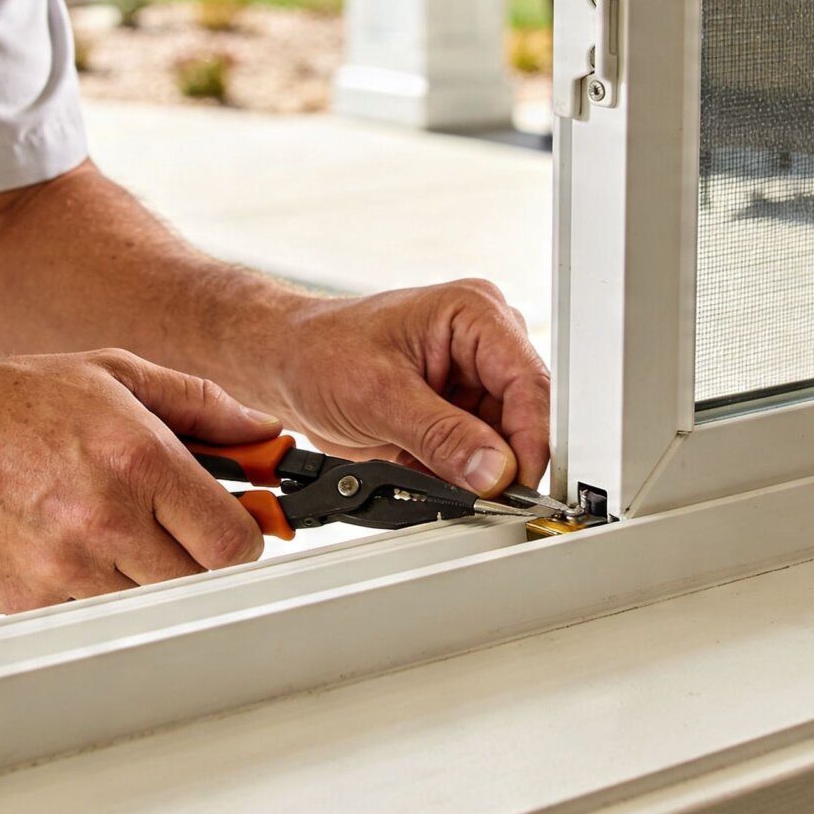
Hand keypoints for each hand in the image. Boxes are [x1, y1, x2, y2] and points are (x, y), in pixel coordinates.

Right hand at [0, 350, 275, 612]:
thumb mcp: (110, 375)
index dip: (241, 536)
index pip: (234, 541)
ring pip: (149, 603)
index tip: (229, 525)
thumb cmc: (8, 404)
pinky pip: (94, 613)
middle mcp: (106, 519)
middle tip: (167, 525)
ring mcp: (66, 570)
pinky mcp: (31, 603)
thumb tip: (264, 433)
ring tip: (105, 527)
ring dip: (143, 575)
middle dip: (195, 556)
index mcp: (137, 459)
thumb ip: (199, 404)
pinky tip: (63, 543)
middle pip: (201, 582)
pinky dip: (93, 589)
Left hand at [272, 280, 550, 496]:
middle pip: (523, 415)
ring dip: (478, 472)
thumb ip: (442, 436)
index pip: (528, 381)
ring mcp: (471, 378)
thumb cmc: (318, 353)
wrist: (282, 366)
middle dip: (505, 462)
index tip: (519, 485)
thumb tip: (495, 471)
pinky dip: (459, 475)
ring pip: (504, 441)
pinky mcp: (456, 410)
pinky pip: (477, 454)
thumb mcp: (378, 396)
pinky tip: (428, 476)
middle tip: (485, 500)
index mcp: (473, 314)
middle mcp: (482, 342)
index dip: (531, 439)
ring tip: (437, 480)